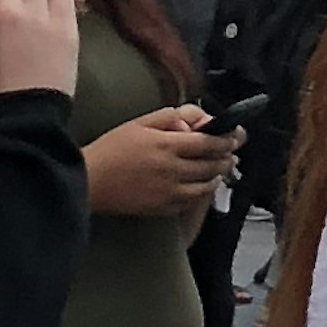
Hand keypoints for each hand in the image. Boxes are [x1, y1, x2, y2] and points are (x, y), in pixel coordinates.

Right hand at [84, 103, 237, 218]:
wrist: (89, 182)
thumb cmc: (113, 148)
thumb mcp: (141, 122)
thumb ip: (172, 118)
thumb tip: (196, 120)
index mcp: (168, 144)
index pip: (209, 142)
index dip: (227, 139)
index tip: (236, 136)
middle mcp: (173, 169)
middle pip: (211, 165)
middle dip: (227, 158)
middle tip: (234, 154)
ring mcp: (169, 192)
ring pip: (205, 186)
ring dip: (217, 177)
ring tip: (222, 170)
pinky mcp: (162, 208)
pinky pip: (190, 202)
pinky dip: (200, 193)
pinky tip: (201, 187)